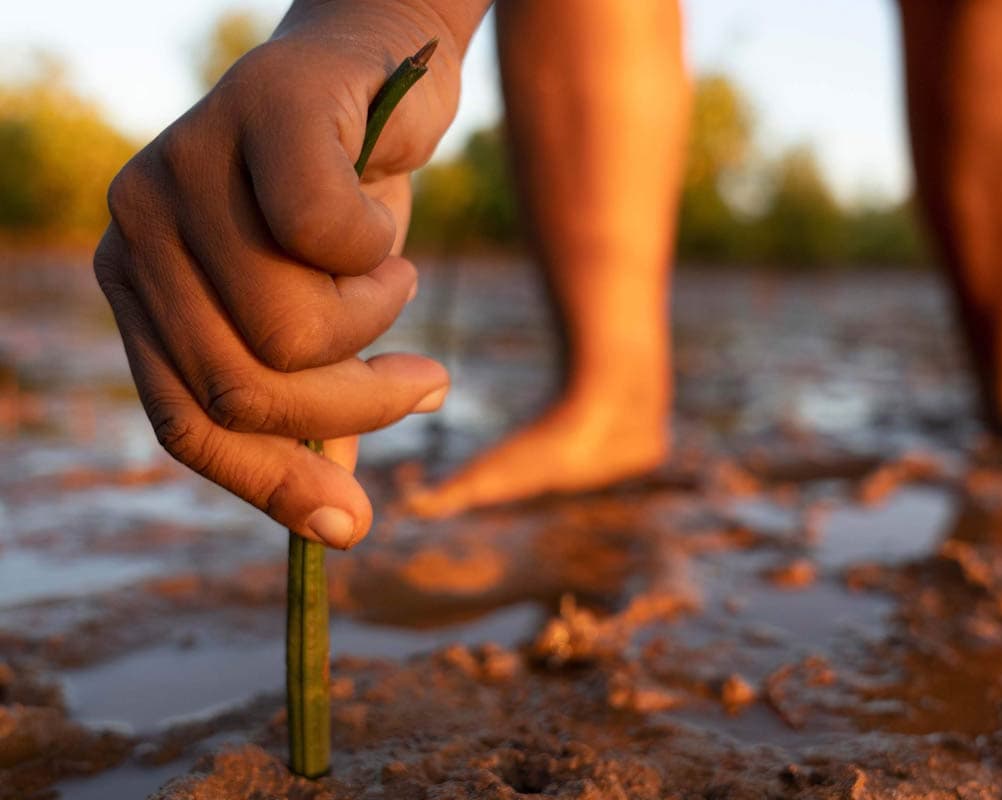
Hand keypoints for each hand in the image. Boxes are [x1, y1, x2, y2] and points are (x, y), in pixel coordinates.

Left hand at [93, 1, 477, 547]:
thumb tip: (333, 527)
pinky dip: (383, 250)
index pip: (186, 423)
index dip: (270, 485)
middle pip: (244, 388)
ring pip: (291, 329)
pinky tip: (386, 212)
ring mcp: (185, 166)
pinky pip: (332, 238)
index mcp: (143, 291)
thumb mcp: (326, 320)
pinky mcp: (255, 113)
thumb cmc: (350, 202)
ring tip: (395, 274)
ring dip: (379, 321)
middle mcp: (139, 230)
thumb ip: (312, 406)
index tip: (351, 527)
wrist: (383, 66)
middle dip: (356, 407)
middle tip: (425, 380)